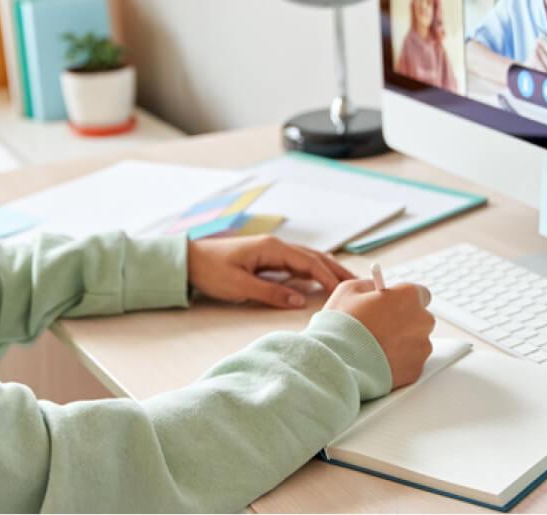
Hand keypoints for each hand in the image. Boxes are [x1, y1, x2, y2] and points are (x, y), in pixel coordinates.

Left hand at [187, 235, 355, 308]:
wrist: (188, 261)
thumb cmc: (211, 271)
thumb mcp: (240, 286)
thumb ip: (271, 293)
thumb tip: (299, 300)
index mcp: (272, 248)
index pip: (309, 262)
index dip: (329, 277)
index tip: (345, 290)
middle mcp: (276, 246)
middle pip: (314, 257)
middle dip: (336, 269)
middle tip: (358, 283)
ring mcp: (271, 250)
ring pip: (307, 258)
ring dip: (327, 269)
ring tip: (345, 281)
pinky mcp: (266, 258)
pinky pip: (296, 263)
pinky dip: (312, 270)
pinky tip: (319, 279)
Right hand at [324, 278, 434, 387]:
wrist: (339, 362)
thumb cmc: (342, 325)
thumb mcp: (348, 291)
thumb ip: (369, 286)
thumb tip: (375, 289)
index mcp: (409, 296)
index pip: (421, 294)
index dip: (404, 299)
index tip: (393, 303)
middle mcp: (422, 320)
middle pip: (420, 319)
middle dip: (404, 322)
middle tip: (381, 326)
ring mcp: (421, 347)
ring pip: (415, 342)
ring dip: (401, 343)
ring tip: (375, 347)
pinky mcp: (416, 370)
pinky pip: (410, 362)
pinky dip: (398, 362)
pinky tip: (377, 361)